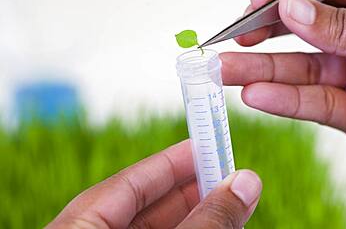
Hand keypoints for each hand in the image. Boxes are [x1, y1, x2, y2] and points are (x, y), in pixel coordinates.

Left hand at [46, 140, 261, 228]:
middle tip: (226, 174)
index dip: (172, 160)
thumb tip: (246, 181)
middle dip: (191, 187)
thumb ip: (207, 218)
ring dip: (197, 213)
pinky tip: (214, 226)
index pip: (131, 181)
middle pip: (145, 204)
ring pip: (157, 226)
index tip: (204, 144)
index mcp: (79, 227)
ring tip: (230, 201)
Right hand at [221, 0, 345, 150]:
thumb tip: (292, 8)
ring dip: (260, 74)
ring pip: (301, 71)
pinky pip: (315, 105)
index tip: (255, 4)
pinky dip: (284, 103)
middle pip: (304, 32)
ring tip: (225, 73)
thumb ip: (344, 25)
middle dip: (263, 37)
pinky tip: (256, 96)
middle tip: (229, 42)